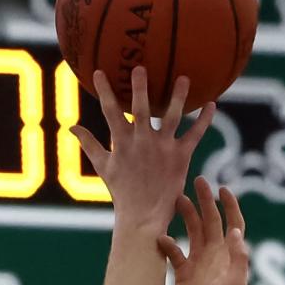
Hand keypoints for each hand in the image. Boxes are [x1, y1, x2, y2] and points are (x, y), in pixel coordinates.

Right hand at [72, 68, 215, 234]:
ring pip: (172, 116)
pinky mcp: (180, 158)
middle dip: (139, 87)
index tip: (99, 71)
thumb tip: (71, 128)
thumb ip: (89, 144)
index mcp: (123, 143)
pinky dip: (205, 120)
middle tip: (140, 67)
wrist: (142, 218)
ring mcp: (162, 149)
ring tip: (184, 78)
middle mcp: (142, 142)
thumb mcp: (103, 167)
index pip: (110, 111)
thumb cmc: (122, 192)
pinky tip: (213, 104)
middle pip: (141, 108)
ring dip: (178, 96)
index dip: (104, 91)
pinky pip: (195, 135)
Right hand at [160, 178, 249, 284]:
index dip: (230, 205)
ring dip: (186, 216)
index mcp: (229, 257)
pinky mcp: (182, 274)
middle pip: (210, 222)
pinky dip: (168, 244)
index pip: (233, 224)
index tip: (222, 188)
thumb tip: (235, 231)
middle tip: (196, 182)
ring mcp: (198, 264)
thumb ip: (238, 257)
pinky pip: (174, 253)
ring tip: (176, 201)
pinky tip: (160, 239)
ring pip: (192, 233)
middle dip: (205, 201)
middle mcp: (214, 257)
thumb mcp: (235, 283)